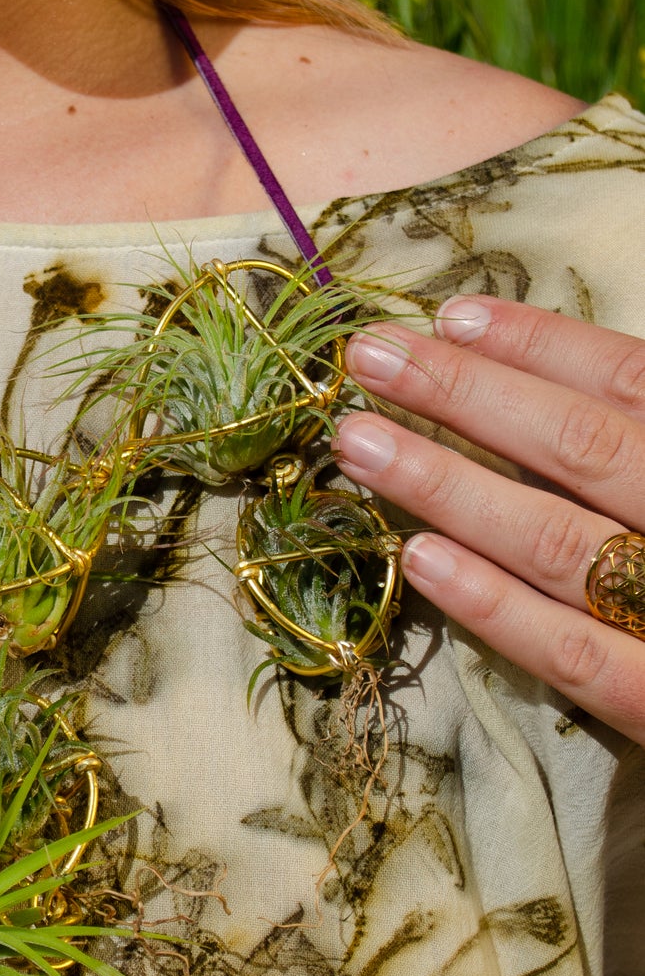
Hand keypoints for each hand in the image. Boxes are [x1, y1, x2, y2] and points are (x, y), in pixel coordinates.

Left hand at [331, 298, 644, 744]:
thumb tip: (579, 378)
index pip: (637, 381)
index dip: (540, 345)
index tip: (449, 316)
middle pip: (584, 445)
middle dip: (465, 396)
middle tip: (364, 358)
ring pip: (562, 544)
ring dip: (449, 486)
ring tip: (359, 444)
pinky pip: (582, 660)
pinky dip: (499, 609)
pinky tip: (423, 561)